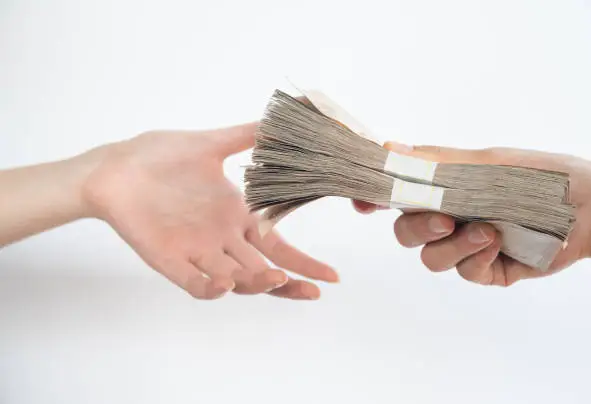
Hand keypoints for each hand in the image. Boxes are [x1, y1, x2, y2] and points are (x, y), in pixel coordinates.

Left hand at [82, 123, 337, 299]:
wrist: (116, 167)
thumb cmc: (161, 156)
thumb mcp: (211, 143)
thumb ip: (248, 134)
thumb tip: (285, 115)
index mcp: (237, 216)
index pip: (278, 246)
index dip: (304, 262)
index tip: (331, 275)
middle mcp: (222, 239)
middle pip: (263, 271)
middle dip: (289, 283)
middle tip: (314, 291)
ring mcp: (197, 252)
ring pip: (235, 281)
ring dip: (256, 283)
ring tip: (273, 276)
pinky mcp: (170, 261)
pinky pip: (195, 284)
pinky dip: (211, 288)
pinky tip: (224, 283)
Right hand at [354, 143, 590, 285]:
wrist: (583, 209)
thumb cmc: (535, 176)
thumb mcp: (483, 165)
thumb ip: (434, 164)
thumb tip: (387, 149)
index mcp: (440, 187)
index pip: (395, 194)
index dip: (374, 199)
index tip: (365, 204)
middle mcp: (446, 216)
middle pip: (405, 231)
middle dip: (419, 227)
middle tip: (445, 219)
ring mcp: (463, 245)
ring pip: (429, 257)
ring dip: (453, 245)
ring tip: (487, 231)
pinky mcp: (482, 269)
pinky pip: (462, 271)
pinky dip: (476, 258)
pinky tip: (497, 244)